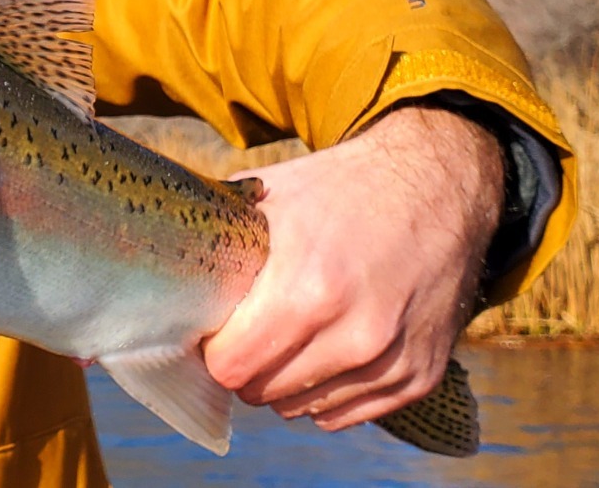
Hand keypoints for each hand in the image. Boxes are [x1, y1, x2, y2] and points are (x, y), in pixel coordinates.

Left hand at [201, 104, 501, 431]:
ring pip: (305, 409)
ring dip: (288, 382)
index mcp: (309, 287)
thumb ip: (215, 241)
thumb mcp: (271, 198)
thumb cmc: (343, 188)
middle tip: (252, 333)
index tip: (218, 332)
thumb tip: (159, 277)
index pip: (232, 368)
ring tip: (291, 337)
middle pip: (264, 392)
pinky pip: (348, 413)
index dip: (215, 351)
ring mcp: (393, 358)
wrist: (439, 184)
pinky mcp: (422, 375)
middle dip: (249, 367)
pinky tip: (326, 351)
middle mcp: (357, 334)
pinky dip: (328, 391)